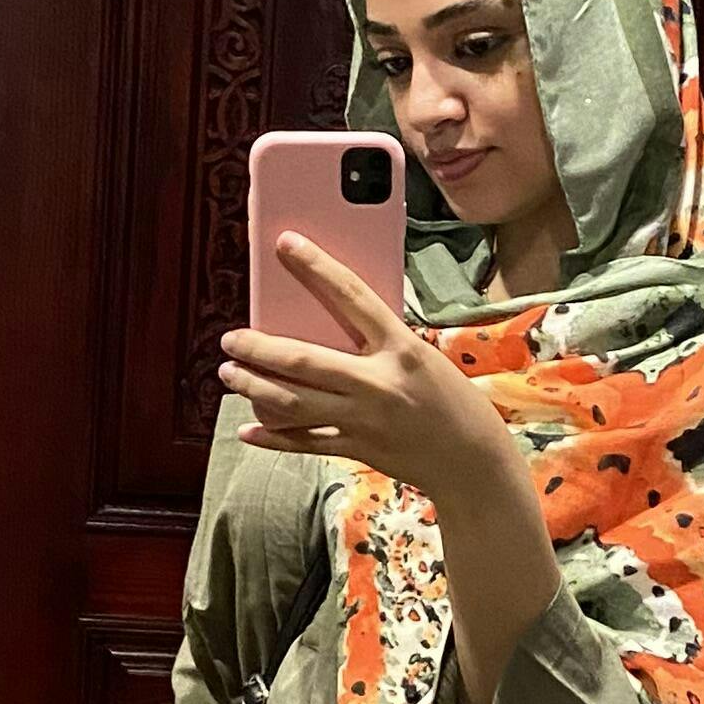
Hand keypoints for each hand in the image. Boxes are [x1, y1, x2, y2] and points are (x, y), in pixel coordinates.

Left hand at [221, 236, 523, 510]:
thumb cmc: (451, 400)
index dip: (316, 267)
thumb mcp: (422, 356)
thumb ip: (380, 341)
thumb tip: (329, 321)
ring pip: (294, 402)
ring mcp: (365, 420)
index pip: (352, 296)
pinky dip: (272, 437)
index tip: (285, 244)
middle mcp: (378, 383)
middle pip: (304, 360)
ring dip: (254, 387)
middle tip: (231, 338)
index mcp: (401, 348)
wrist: (473, 459)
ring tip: (230, 374)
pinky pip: (304, 442)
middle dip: (259, 348)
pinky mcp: (358, 449)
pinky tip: (247, 429)